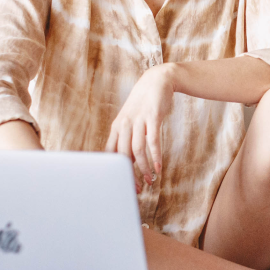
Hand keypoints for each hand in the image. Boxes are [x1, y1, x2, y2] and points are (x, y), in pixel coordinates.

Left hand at [105, 64, 174, 192]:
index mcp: (116, 127)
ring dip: (144, 168)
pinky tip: (158, 167)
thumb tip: (126, 161)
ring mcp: (138, 120)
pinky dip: (155, 156)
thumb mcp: (131, 119)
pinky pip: (153, 141)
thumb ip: (127, 137)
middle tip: (137, 189)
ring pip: (137, 150)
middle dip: (129, 174)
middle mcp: (124, 124)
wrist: (157, 81)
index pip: (110, 153)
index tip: (122, 184)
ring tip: (150, 180)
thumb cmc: (144, 104)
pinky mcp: (153, 117)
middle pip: (122, 155)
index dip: (115, 171)